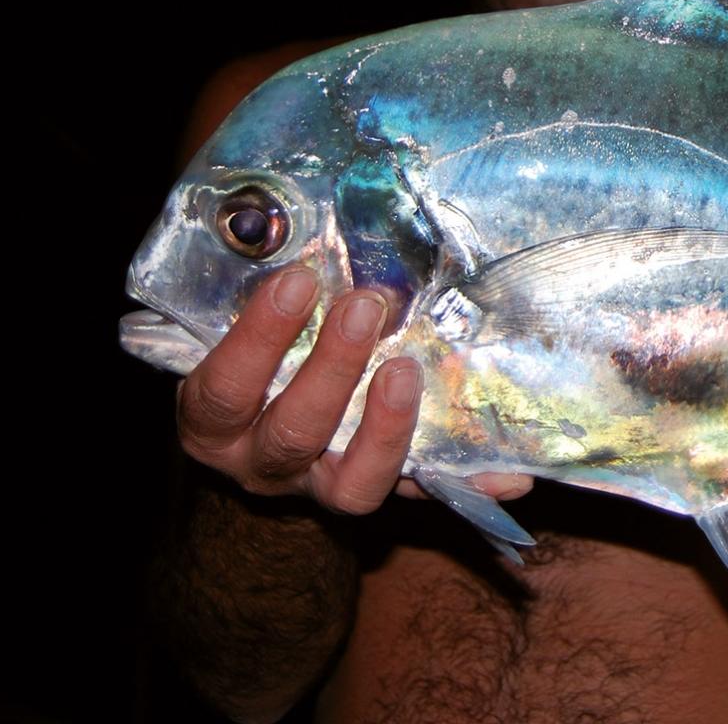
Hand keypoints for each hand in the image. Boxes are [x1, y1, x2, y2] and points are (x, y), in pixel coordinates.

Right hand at [175, 269, 531, 510]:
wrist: (257, 441)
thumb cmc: (253, 363)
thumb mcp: (237, 334)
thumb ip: (270, 299)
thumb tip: (307, 232)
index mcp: (216, 420)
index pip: (225, 386)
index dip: (259, 337)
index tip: (299, 278)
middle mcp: (262, 461)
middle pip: (294, 432)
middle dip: (334, 369)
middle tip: (366, 305)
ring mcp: (318, 489)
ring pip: (354, 483)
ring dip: (389, 428)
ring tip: (409, 371)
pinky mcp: (374, 494)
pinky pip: (423, 496)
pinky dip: (466, 482)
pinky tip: (510, 471)